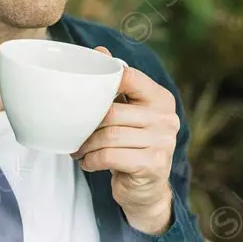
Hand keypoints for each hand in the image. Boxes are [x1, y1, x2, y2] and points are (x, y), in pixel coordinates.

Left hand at [71, 46, 179, 233]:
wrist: (146, 190)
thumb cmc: (133, 146)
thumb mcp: (128, 114)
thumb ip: (118, 86)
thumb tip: (101, 51)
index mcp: (161, 99)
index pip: (130, 77)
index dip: (104, 83)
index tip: (86, 96)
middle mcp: (167, 118)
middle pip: (113, 112)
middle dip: (88, 125)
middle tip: (75, 134)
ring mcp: (163, 142)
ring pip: (110, 136)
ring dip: (87, 145)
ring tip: (79, 150)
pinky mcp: (153, 164)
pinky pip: (111, 156)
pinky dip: (92, 160)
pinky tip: (88, 163)